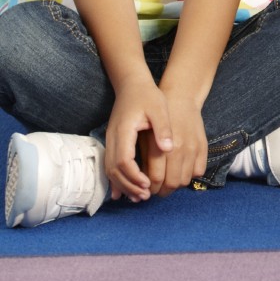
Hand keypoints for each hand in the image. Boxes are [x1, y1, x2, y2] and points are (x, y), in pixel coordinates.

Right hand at [104, 76, 173, 202]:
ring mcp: (110, 140)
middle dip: (129, 185)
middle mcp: (113, 138)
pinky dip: (116, 181)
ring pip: (110, 170)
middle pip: (114, 170)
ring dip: (123, 186)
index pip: (124, 159)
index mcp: (124, 130)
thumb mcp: (159, 108)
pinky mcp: (112, 142)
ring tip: (139, 197)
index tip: (148, 184)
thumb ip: (163, 128)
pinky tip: (124, 193)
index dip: (134, 175)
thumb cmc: (147, 95)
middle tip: (145, 196)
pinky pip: (109, 166)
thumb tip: (168, 149)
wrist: (131, 84)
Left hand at [142, 92, 208, 195]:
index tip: (145, 188)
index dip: (149, 188)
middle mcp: (180, 149)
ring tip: (167, 180)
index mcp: (162, 146)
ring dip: (175, 185)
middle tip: (155, 189)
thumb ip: (143, 160)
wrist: (180, 97)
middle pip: (171, 183)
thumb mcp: (145, 135)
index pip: (155, 178)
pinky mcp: (203, 146)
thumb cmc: (157, 117)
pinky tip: (181, 170)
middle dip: (161, 190)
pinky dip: (189, 175)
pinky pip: (198, 171)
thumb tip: (139, 182)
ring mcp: (193, 148)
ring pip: (185, 180)